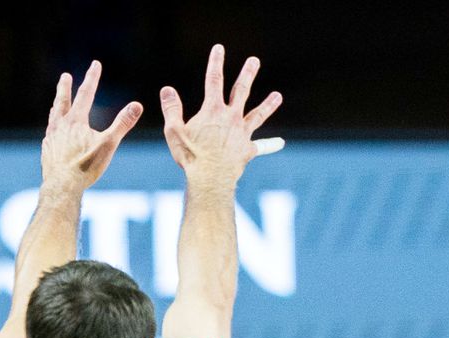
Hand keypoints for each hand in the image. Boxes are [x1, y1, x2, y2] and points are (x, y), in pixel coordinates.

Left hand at [40, 61, 142, 194]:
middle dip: (66, 87)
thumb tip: (137, 105)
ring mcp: (51, 138)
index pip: (86, 93)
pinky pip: (49, 134)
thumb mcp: (108, 144)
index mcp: (76, 121)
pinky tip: (52, 133)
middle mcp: (61, 125)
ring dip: (57, 107)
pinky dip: (52, 128)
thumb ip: (122, 123)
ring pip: (54, 117)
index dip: (92, 78)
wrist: (62, 186)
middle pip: (63, 101)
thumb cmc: (86, 166)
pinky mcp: (47, 150)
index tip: (96, 64)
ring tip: (56, 103)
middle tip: (65, 76)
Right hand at [160, 45, 283, 186]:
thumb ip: (172, 109)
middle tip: (254, 61)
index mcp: (212, 110)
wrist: (210, 179)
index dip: (216, 62)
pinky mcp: (247, 149)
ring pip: (257, 115)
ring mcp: (242, 133)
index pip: (214, 80)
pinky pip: (260, 146)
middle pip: (241, 90)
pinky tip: (281, 143)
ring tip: (277, 96)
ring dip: (268, 104)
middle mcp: (231, 117)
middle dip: (248, 74)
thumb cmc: (190, 156)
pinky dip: (270, 145)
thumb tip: (167, 89)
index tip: (219, 48)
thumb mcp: (174, 131)